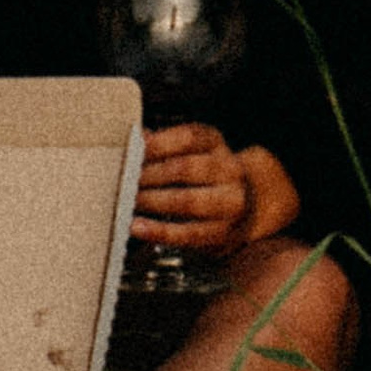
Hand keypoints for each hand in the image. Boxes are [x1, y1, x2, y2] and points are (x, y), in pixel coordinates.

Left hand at [132, 121, 255, 253]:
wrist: (247, 204)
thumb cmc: (205, 174)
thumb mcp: (191, 150)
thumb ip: (163, 144)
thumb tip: (135, 138)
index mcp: (215, 144)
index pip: (189, 137)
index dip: (158, 143)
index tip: (132, 149)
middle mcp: (228, 170)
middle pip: (185, 169)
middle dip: (149, 175)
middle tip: (123, 180)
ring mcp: (230, 202)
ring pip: (188, 201)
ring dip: (152, 202)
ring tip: (128, 202)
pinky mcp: (223, 232)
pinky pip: (189, 233)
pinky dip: (159, 231)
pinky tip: (138, 227)